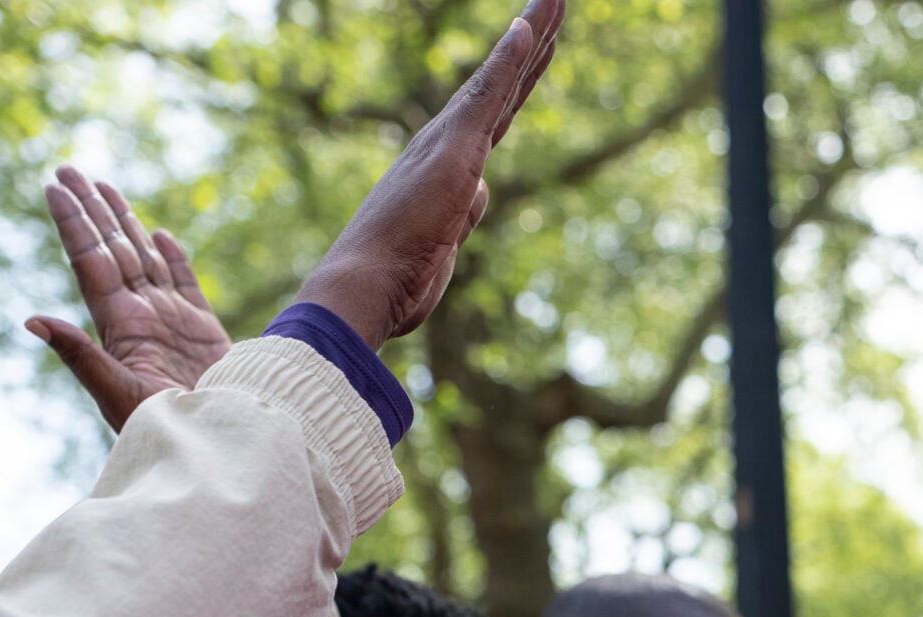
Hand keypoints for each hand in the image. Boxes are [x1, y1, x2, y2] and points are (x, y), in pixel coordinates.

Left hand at [27, 168, 232, 432]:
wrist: (223, 446)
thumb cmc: (168, 431)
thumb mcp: (118, 394)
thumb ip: (80, 356)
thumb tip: (31, 319)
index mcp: (120, 325)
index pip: (90, 262)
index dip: (73, 224)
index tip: (54, 187)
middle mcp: (142, 316)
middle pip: (112, 250)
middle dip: (91, 209)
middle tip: (69, 170)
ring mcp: (172, 321)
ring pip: (144, 258)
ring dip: (124, 223)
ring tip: (105, 188)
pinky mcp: (205, 332)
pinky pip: (185, 284)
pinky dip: (174, 258)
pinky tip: (159, 236)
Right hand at [291, 0, 562, 346]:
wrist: (367, 283)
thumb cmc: (398, 274)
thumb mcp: (444, 244)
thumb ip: (462, 211)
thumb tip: (478, 190)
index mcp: (448, 162)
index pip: (495, 109)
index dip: (519, 75)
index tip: (541, 42)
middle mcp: (447, 140)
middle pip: (503, 82)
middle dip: (533, 41)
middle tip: (555, 0)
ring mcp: (451, 139)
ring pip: (501, 77)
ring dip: (532, 34)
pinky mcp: (456, 148)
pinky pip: (488, 94)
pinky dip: (509, 60)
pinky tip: (529, 29)